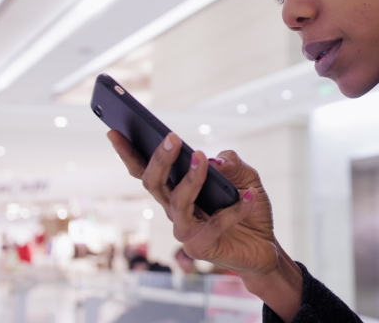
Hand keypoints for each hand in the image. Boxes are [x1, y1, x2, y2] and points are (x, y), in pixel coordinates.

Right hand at [108, 130, 280, 276]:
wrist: (263, 245)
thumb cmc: (247, 206)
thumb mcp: (246, 177)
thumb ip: (232, 164)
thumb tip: (216, 160)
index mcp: (175, 189)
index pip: (146, 170)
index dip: (128, 153)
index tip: (115, 131)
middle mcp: (174, 209)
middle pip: (154, 184)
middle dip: (160, 159)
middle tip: (171, 138)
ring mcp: (185, 230)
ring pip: (178, 202)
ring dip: (190, 179)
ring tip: (202, 158)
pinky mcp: (201, 247)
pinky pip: (215, 224)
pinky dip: (235, 208)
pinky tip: (249, 195)